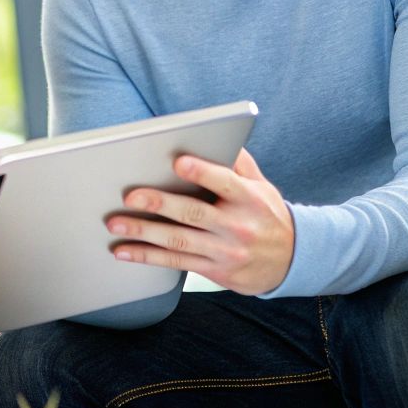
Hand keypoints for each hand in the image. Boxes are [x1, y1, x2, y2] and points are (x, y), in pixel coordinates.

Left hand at [107, 149, 295, 294]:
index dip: (202, 171)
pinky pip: (176, 263)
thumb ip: (240, 163)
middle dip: (159, 204)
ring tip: (116, 223)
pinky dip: (148, 257)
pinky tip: (125, 250)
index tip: (178, 161)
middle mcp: (237, 226)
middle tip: (130, 197)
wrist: (291, 262)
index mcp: (249, 199)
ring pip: (178, 242)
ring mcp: (225, 252)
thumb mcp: (263, 186)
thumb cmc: (268, 215)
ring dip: (143, 233)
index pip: (225, 182)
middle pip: (193, 214)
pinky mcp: (215, 271)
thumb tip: (219, 136)